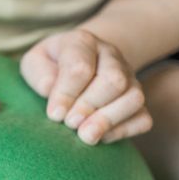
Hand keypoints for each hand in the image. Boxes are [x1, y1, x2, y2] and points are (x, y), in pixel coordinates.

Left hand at [20, 29, 152, 144]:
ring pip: (134, 98)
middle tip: (69, 123)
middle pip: (114, 81)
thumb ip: (39, 75)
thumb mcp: (35, 63)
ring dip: (107, 121)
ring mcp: (129, 78)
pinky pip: (142, 118)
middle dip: (89, 106)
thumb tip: (51, 90)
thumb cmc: (51, 67)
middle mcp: (111, 57)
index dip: (66, 95)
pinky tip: (101, 137)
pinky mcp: (137, 102)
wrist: (79, 62)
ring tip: (85, 135)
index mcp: (83, 42)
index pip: (80, 68)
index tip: (54, 114)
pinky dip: (123, 131)